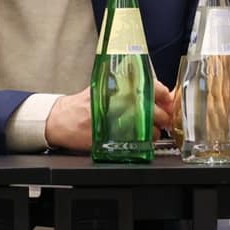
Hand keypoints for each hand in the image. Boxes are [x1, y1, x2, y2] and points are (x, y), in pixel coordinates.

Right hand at [44, 81, 176, 152]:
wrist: (61, 119)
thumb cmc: (83, 105)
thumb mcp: (104, 88)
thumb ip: (127, 88)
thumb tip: (154, 95)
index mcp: (119, 86)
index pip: (153, 88)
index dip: (165, 96)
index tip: (168, 102)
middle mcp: (119, 101)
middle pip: (155, 111)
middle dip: (163, 118)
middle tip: (162, 120)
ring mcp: (116, 120)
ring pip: (149, 129)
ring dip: (153, 132)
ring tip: (147, 131)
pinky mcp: (113, 137)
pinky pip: (137, 142)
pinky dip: (142, 142)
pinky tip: (137, 139)